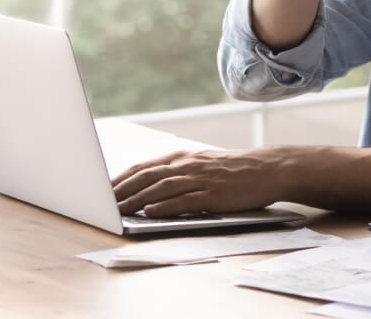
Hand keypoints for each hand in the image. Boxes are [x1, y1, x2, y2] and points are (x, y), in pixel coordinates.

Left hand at [111, 149, 282, 215]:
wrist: (268, 168)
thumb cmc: (235, 169)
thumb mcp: (203, 163)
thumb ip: (179, 171)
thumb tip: (150, 183)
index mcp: (184, 157)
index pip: (144, 167)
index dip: (121, 178)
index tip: (102, 190)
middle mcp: (189, 165)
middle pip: (147, 176)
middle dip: (122, 190)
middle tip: (101, 203)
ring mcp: (201, 179)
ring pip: (161, 188)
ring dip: (137, 199)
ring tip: (118, 210)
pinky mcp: (213, 194)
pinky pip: (184, 200)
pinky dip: (165, 206)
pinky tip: (150, 212)